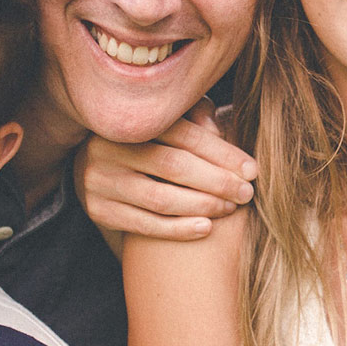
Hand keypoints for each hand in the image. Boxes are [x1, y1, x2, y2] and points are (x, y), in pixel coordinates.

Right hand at [74, 99, 256, 241]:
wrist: (94, 169)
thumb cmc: (145, 142)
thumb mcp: (164, 123)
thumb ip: (193, 117)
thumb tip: (216, 125)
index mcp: (131, 120)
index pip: (183, 135)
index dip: (222, 153)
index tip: (252, 170)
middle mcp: (108, 148)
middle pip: (173, 166)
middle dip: (217, 181)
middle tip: (246, 193)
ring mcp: (99, 180)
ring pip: (160, 198)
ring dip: (202, 205)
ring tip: (229, 208)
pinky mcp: (98, 210)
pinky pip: (145, 225)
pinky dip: (179, 229)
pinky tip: (206, 228)